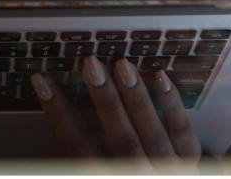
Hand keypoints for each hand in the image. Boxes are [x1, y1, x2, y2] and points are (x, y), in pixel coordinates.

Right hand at [30, 57, 200, 166]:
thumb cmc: (116, 176)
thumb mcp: (94, 171)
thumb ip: (75, 156)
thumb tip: (43, 123)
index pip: (75, 146)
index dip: (57, 112)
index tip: (41, 80)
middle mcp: (132, 177)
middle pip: (118, 139)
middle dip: (104, 100)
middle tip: (90, 64)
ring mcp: (165, 173)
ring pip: (151, 135)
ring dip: (137, 98)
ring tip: (122, 64)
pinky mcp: (189, 166)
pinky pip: (183, 134)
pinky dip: (173, 105)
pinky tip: (160, 76)